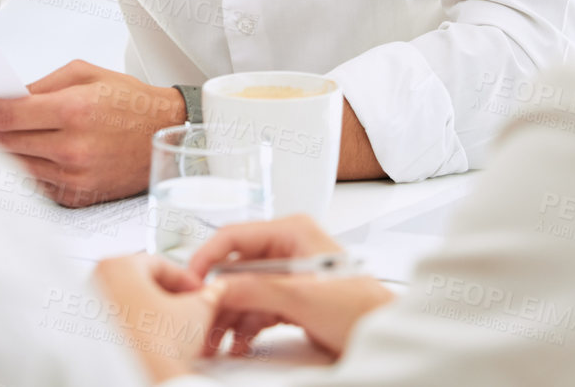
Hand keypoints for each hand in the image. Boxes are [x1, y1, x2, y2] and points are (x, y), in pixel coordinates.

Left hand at [0, 59, 186, 206]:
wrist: (166, 133)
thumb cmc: (130, 101)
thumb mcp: (87, 74)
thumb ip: (43, 85)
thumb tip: (7, 97)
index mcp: (74, 111)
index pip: (7, 115)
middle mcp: (73, 147)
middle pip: (5, 142)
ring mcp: (76, 177)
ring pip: (17, 165)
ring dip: (5, 148)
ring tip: (8, 132)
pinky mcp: (79, 196)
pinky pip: (37, 184)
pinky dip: (27, 167)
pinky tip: (32, 151)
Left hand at [92, 253, 225, 382]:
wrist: (141, 378)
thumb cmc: (157, 346)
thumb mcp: (196, 311)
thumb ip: (208, 294)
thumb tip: (213, 292)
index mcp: (119, 264)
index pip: (162, 264)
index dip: (188, 280)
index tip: (199, 291)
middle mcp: (98, 279)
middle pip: (144, 280)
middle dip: (170, 294)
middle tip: (188, 307)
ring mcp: (89, 304)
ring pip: (130, 298)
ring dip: (154, 309)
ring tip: (172, 326)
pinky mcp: (87, 328)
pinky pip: (116, 316)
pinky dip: (136, 322)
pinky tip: (154, 337)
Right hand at [187, 215, 394, 356]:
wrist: (384, 337)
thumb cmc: (360, 309)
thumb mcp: (301, 296)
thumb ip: (256, 289)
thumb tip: (217, 289)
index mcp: (292, 232)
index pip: (235, 236)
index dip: (207, 257)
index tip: (189, 280)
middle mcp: (287, 248)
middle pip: (235, 268)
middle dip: (217, 297)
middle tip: (200, 319)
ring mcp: (288, 275)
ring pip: (243, 292)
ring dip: (228, 316)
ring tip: (215, 339)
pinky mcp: (290, 299)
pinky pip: (256, 308)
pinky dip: (244, 326)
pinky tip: (238, 342)